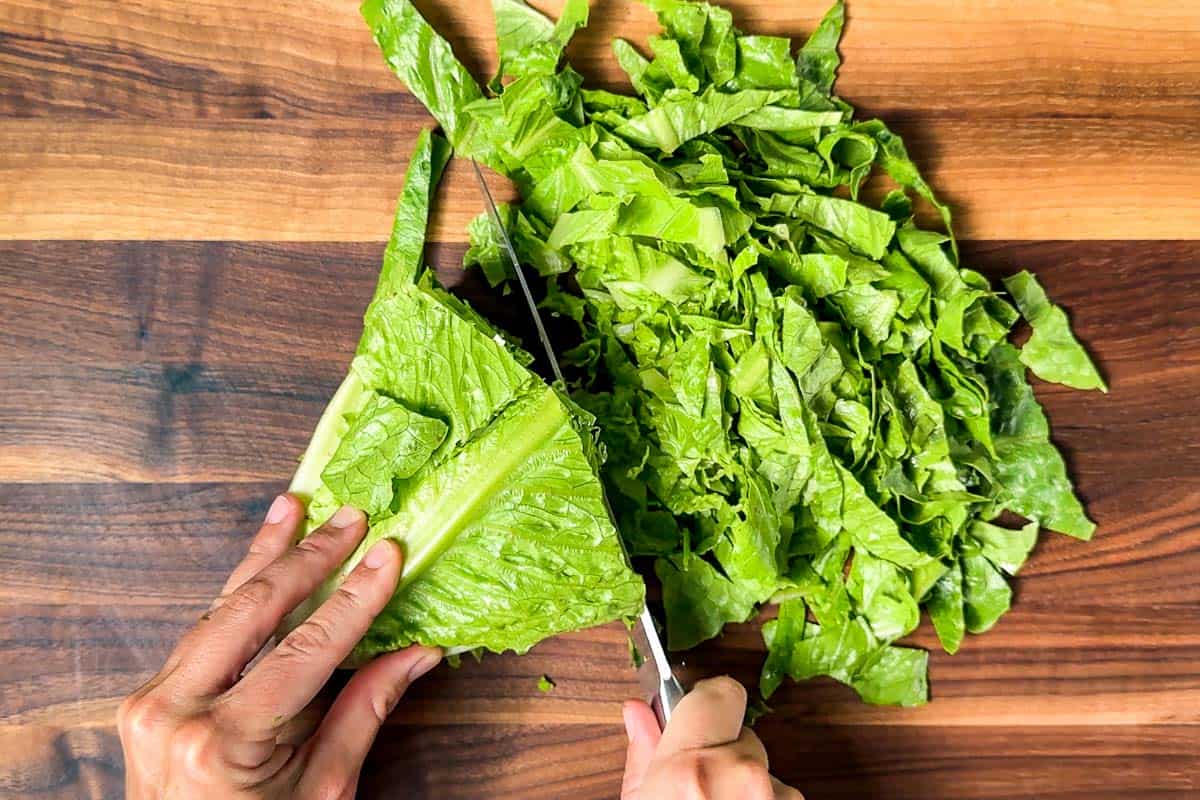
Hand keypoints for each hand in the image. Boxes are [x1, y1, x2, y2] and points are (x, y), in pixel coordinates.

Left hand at [118, 495, 440, 798]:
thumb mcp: (323, 791)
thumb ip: (365, 712)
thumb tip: (418, 653)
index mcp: (222, 741)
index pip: (307, 648)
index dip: (355, 596)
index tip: (388, 552)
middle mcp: (175, 711)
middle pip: (252, 609)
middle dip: (307, 556)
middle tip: (350, 516)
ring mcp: (152, 702)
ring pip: (218, 608)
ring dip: (262, 557)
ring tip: (293, 509)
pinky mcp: (148, 698)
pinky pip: (201, 632)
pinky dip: (236, 594)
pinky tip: (261, 562)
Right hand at [620, 676, 802, 799]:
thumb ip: (643, 757)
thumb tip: (638, 713)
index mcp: (693, 765)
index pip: (722, 692)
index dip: (706, 703)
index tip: (695, 717)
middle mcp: (741, 776)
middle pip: (743, 736)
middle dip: (724, 754)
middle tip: (698, 786)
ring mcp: (775, 796)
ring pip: (764, 771)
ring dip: (746, 787)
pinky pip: (781, 795)